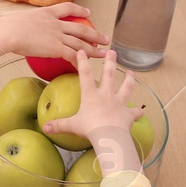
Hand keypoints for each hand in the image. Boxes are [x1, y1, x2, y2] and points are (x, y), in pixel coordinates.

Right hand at [0, 3, 106, 60]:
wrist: (8, 32)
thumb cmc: (5, 28)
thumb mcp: (17, 20)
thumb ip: (24, 26)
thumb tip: (16, 32)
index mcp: (46, 13)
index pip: (67, 8)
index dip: (79, 10)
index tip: (88, 12)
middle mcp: (55, 23)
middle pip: (80, 28)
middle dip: (94, 34)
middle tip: (105, 38)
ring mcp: (57, 36)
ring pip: (80, 43)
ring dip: (94, 49)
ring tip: (103, 54)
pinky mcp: (56, 48)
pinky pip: (72, 56)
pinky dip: (80, 62)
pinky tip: (85, 68)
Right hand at [41, 50, 140, 174]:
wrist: (110, 136)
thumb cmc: (90, 128)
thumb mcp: (72, 125)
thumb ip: (59, 125)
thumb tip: (44, 127)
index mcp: (91, 95)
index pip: (85, 74)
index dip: (83, 62)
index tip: (82, 51)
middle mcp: (106, 95)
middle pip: (109, 75)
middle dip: (110, 62)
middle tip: (112, 52)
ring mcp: (119, 103)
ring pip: (126, 88)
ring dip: (129, 80)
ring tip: (131, 72)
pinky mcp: (128, 114)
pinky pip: (134, 112)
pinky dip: (137, 112)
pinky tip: (140, 111)